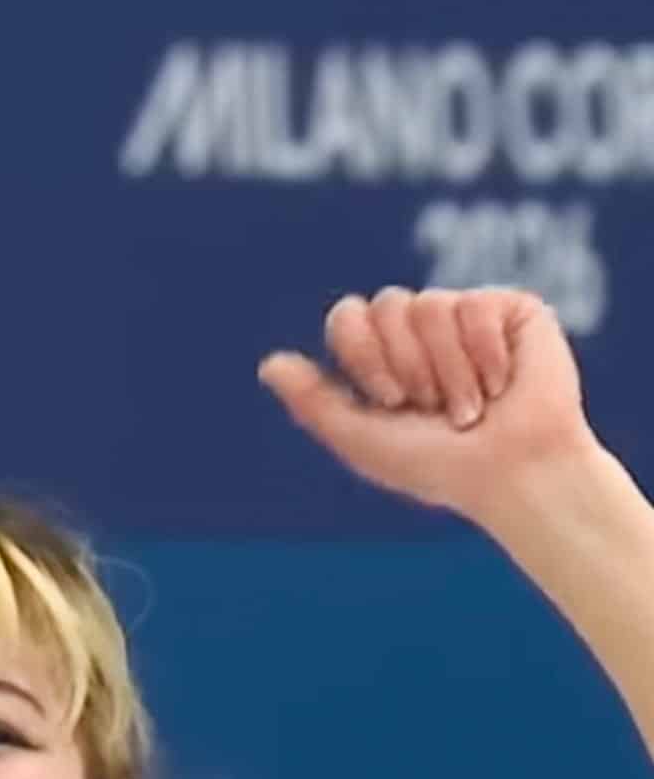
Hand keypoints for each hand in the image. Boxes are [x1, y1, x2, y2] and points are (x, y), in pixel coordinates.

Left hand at [257, 288, 599, 525]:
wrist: (510, 474)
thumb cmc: (436, 467)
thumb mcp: (362, 440)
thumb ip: (314, 403)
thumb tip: (268, 364)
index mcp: (381, 356)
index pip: (348, 317)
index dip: (364, 355)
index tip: (389, 401)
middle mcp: (419, 330)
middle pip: (387, 304)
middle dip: (406, 366)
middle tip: (431, 407)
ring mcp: (464, 315)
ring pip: (430, 305)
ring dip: (447, 372)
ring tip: (470, 408)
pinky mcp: (509, 309)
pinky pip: (474, 305)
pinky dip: (483, 356)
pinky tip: (500, 385)